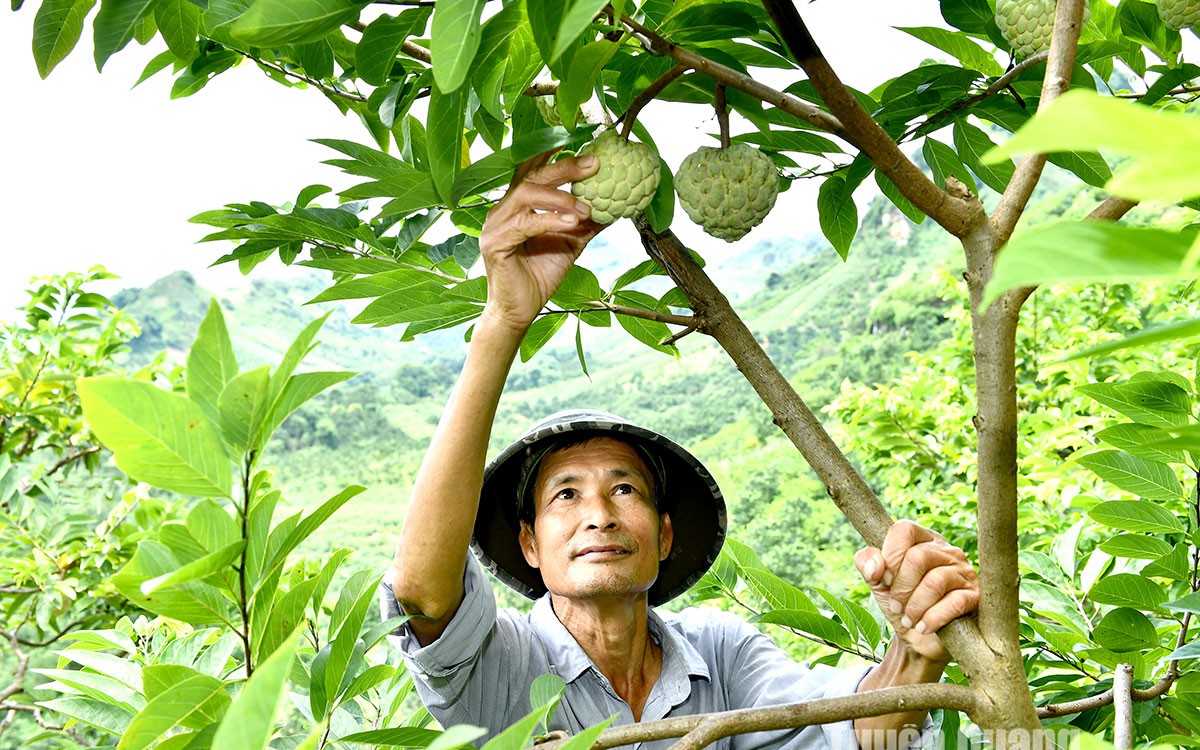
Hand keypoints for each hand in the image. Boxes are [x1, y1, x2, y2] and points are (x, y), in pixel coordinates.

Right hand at [478, 151, 603, 331]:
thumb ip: (587, 222)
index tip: (582, 143)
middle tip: (594, 165)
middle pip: (532, 175)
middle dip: (565, 167)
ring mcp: (495, 225)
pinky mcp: (494, 243)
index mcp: (517, 205)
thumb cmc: (540, 275)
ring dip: (560, 197)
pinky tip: (571, 222)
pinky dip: (549, 219)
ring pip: (526, 194)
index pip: (533, 169)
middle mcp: (503, 209)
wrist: (520, 310)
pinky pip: (524, 224)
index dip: (554, 152)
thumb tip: (615, 206)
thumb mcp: (571, 242)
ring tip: (586, 207)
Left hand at [855, 520, 978, 663]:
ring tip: (909, 620)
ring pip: (935, 582)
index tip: (883, 579)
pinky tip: (923, 627)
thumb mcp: (877, 581)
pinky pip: (954, 603)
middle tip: (896, 606)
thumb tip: (875, 567)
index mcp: (922, 540)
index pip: (904, 530)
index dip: (889, 554)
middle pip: (918, 557)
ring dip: (915, 606)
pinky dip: (932, 618)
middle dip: (901, 588)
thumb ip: (867, 563)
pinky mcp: (975, 597)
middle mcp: (947, 551)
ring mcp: (964, 572)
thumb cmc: (900, 603)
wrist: (919, 641)